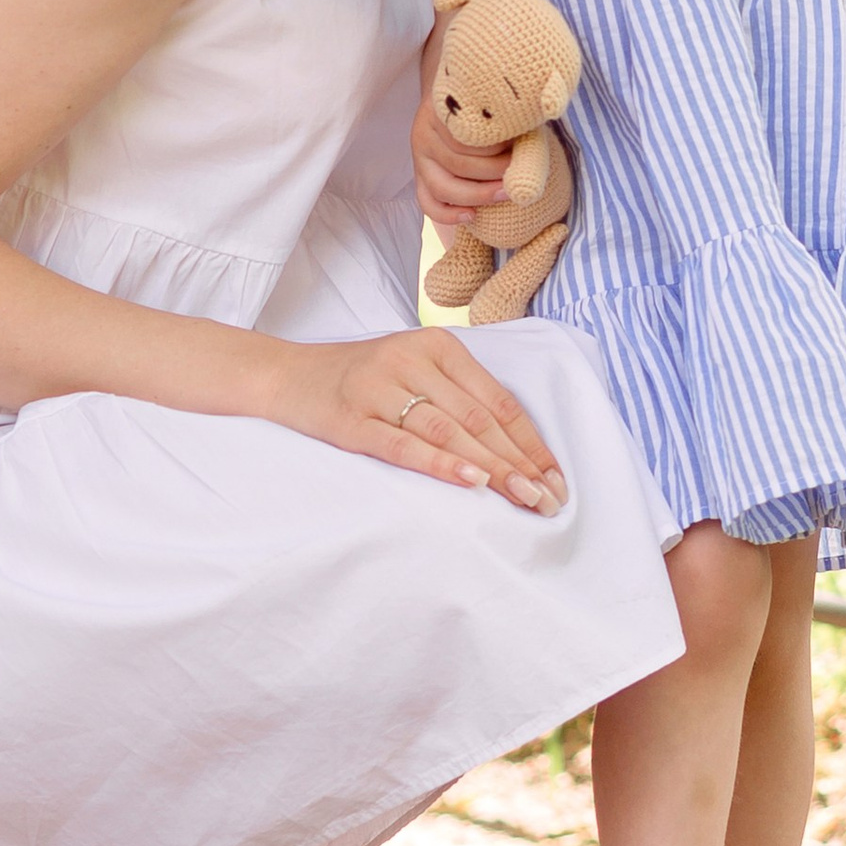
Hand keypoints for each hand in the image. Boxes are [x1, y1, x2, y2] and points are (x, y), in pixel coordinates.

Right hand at [267, 328, 567, 513]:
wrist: (288, 375)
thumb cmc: (364, 378)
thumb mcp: (416, 370)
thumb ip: (460, 396)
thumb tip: (519, 451)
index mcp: (437, 345)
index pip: (498, 400)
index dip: (531, 443)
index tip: (557, 479)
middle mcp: (411, 360)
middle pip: (478, 418)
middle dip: (518, 463)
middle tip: (547, 500)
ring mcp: (379, 388)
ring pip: (447, 430)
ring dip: (490, 467)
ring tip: (522, 496)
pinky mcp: (351, 419)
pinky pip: (402, 444)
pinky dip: (439, 463)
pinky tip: (469, 481)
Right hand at [412, 0, 510, 224]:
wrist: (452, 93)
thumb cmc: (483, 98)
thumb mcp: (495, 94)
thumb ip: (515, 103)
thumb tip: (551, 105)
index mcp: (439, 108)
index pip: (467, 137)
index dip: (497, 146)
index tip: (520, 146)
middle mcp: (423, 132)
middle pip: (458, 163)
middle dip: (494, 173)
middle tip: (519, 175)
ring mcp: (419, 157)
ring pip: (442, 186)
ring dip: (478, 194)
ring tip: (505, 193)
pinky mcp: (419, 176)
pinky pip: (427, 202)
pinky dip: (448, 214)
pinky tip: (473, 216)